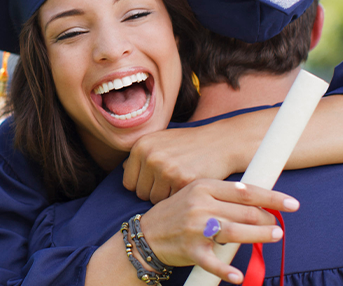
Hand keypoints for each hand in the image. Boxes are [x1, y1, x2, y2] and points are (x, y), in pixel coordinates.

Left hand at [124, 120, 261, 202]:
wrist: (220, 142)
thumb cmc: (189, 144)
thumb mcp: (161, 140)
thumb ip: (141, 154)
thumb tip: (122, 168)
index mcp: (140, 146)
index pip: (128, 182)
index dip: (143, 185)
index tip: (157, 181)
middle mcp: (150, 156)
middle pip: (140, 193)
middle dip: (154, 192)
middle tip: (171, 182)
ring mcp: (166, 168)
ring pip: (155, 200)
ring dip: (167, 197)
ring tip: (180, 182)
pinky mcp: (182, 180)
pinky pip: (171, 201)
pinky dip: (179, 198)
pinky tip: (188, 185)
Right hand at [139, 179, 298, 283]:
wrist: (145, 235)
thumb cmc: (176, 213)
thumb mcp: (195, 194)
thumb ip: (223, 195)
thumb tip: (257, 198)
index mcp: (203, 187)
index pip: (244, 192)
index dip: (271, 198)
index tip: (291, 203)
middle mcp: (200, 205)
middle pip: (244, 212)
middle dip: (267, 218)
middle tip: (277, 224)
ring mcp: (195, 228)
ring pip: (236, 232)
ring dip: (259, 235)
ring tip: (274, 235)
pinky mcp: (191, 250)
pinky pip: (213, 262)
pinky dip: (227, 271)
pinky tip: (238, 276)